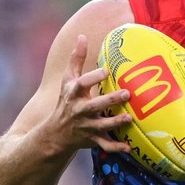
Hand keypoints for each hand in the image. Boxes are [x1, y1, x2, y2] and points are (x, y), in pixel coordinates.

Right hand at [50, 35, 131, 152]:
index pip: (82, 84)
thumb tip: (82, 36)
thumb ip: (75, 59)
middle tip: (126, 93)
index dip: (93, 77)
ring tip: (130, 118)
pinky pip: (105, 145)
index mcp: (74, 94)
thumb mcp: (68, 80)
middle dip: (110, 100)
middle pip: (95, 105)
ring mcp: (86, 126)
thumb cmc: (66, 101)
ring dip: (115, 123)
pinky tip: (129, 147)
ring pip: (102, 126)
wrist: (55, 134)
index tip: (106, 70)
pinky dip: (116, 148)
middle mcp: (80, 110)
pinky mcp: (92, 140)